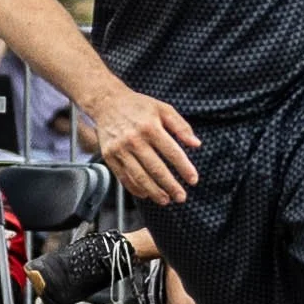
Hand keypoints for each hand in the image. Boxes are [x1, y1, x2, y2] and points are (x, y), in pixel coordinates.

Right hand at [91, 83, 199, 205]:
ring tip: (165, 200)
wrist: (107, 103)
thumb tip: (196, 144)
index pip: (172, 152)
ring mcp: (120, 149)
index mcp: (150, 127)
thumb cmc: (139, 106)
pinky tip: (146, 194)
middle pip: (156, 169)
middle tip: (181, 197)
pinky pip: (123, 177)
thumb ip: (181, 126)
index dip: (184, 168)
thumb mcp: (163, 109)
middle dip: (171, 185)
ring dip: (154, 191)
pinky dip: (135, 188)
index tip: (193, 180)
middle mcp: (134, 139)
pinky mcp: (109, 156)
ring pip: (139, 176)